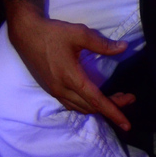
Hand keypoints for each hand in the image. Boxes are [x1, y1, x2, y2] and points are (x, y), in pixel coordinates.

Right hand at [8, 14, 134, 130]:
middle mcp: (62, 89)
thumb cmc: (52, 32)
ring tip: (115, 98)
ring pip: (80, 108)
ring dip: (98, 107)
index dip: (113, 111)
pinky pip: (71, 104)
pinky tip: (92, 98)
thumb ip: (102, 44)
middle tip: (129, 98)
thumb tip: (123, 48)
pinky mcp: (50, 88)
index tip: (127, 124)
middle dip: (112, 106)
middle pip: (91, 107)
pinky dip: (85, 106)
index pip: (96, 100)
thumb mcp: (79, 33)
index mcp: (71, 77)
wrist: (26, 33)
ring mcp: (54, 91)